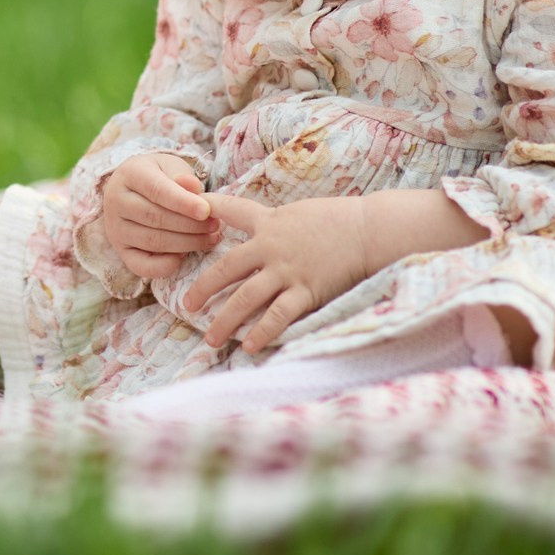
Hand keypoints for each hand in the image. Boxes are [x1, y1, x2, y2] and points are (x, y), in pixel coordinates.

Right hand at [99, 151, 220, 280]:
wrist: (135, 188)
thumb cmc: (160, 175)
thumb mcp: (171, 167)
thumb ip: (182, 176)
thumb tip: (193, 186)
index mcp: (129, 174)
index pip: (156, 190)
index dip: (183, 202)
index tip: (206, 211)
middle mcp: (115, 201)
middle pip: (155, 217)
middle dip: (190, 225)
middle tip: (215, 225)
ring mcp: (115, 228)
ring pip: (153, 241)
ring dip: (186, 243)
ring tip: (209, 238)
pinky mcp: (121, 250)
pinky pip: (142, 266)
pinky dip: (165, 265)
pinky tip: (184, 256)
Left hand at [179, 194, 378, 355]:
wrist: (368, 230)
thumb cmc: (338, 219)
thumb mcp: (298, 212)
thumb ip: (274, 223)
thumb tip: (260, 228)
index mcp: (268, 223)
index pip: (231, 210)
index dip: (209, 209)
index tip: (189, 212)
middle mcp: (270, 248)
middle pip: (225, 269)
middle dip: (203, 289)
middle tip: (186, 305)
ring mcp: (286, 271)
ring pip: (245, 298)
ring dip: (225, 320)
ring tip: (211, 338)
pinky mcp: (306, 291)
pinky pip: (278, 315)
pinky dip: (262, 331)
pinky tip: (249, 345)